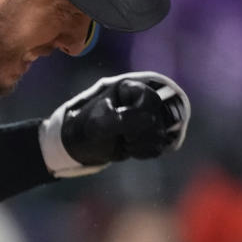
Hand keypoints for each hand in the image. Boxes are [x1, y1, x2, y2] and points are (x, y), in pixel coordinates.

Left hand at [40, 72, 189, 176]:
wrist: (82, 143)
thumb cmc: (87, 126)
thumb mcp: (97, 123)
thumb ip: (121, 120)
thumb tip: (150, 119)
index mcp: (132, 88)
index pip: (150, 100)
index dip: (137, 118)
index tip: (121, 126)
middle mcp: (145, 101)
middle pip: (157, 120)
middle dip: (136, 133)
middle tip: (120, 135)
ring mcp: (151, 118)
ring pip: (159, 135)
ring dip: (138, 145)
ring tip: (122, 140)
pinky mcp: (153, 136)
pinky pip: (158, 148)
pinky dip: (142, 152)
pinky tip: (129, 147)